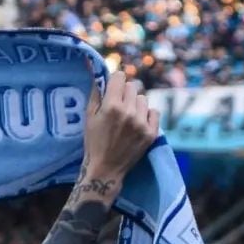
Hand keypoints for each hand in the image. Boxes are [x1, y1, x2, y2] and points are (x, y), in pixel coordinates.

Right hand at [79, 70, 158, 200]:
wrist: (105, 171)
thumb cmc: (94, 143)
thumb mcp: (89, 117)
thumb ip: (96, 93)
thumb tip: (99, 73)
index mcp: (111, 106)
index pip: (120, 76)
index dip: (115, 82)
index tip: (113, 90)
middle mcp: (128, 112)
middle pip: (132, 86)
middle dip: (125, 94)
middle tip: (120, 107)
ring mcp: (141, 123)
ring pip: (143, 99)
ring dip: (136, 105)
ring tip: (129, 118)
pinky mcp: (151, 133)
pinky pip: (154, 112)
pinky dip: (147, 116)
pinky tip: (139, 124)